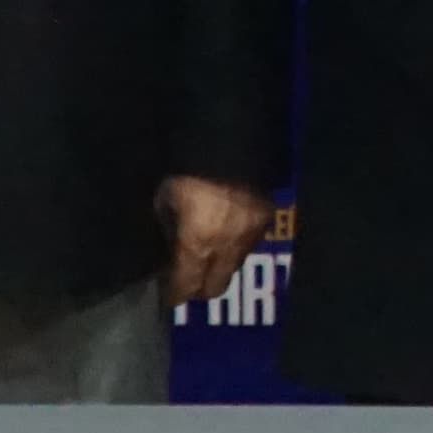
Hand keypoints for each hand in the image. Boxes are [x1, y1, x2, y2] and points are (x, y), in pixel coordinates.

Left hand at [159, 177, 271, 307]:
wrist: (231, 139)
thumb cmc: (187, 169)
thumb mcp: (164, 197)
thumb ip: (167, 228)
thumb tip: (170, 245)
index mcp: (196, 245)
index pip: (185, 288)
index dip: (174, 294)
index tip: (168, 293)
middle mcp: (226, 250)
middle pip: (215, 289)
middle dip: (199, 287)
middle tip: (187, 276)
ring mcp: (251, 237)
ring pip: (233, 268)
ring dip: (219, 266)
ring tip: (207, 250)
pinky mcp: (267, 220)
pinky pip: (249, 245)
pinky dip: (236, 245)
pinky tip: (227, 229)